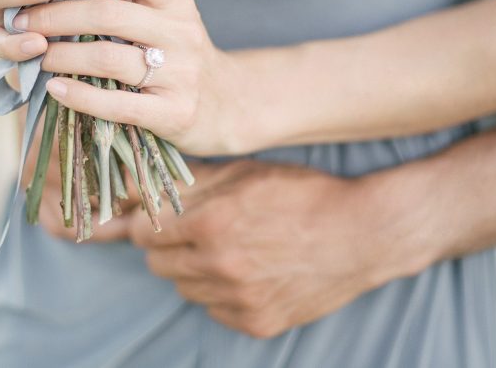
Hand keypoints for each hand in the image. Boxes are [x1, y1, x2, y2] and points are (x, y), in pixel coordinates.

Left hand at [27, 0, 238, 155]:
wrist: (227, 105)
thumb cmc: (178, 54)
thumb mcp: (163, 13)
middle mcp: (181, 31)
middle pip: (108, 13)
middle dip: (54, 14)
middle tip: (19, 20)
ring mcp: (181, 73)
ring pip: (109, 58)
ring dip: (61, 56)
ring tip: (33, 55)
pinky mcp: (175, 113)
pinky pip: (119, 105)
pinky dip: (81, 97)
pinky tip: (55, 89)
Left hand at [125, 160, 419, 337]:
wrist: (362, 234)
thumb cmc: (301, 194)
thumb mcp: (243, 172)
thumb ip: (185, 180)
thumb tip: (133, 182)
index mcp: (212, 222)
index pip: (142, 231)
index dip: (147, 222)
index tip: (160, 217)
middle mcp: (220, 265)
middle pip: (156, 263)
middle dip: (166, 246)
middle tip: (195, 232)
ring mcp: (238, 299)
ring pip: (183, 287)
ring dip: (193, 269)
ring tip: (229, 249)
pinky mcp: (255, 322)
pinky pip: (213, 309)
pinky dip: (221, 293)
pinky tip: (249, 272)